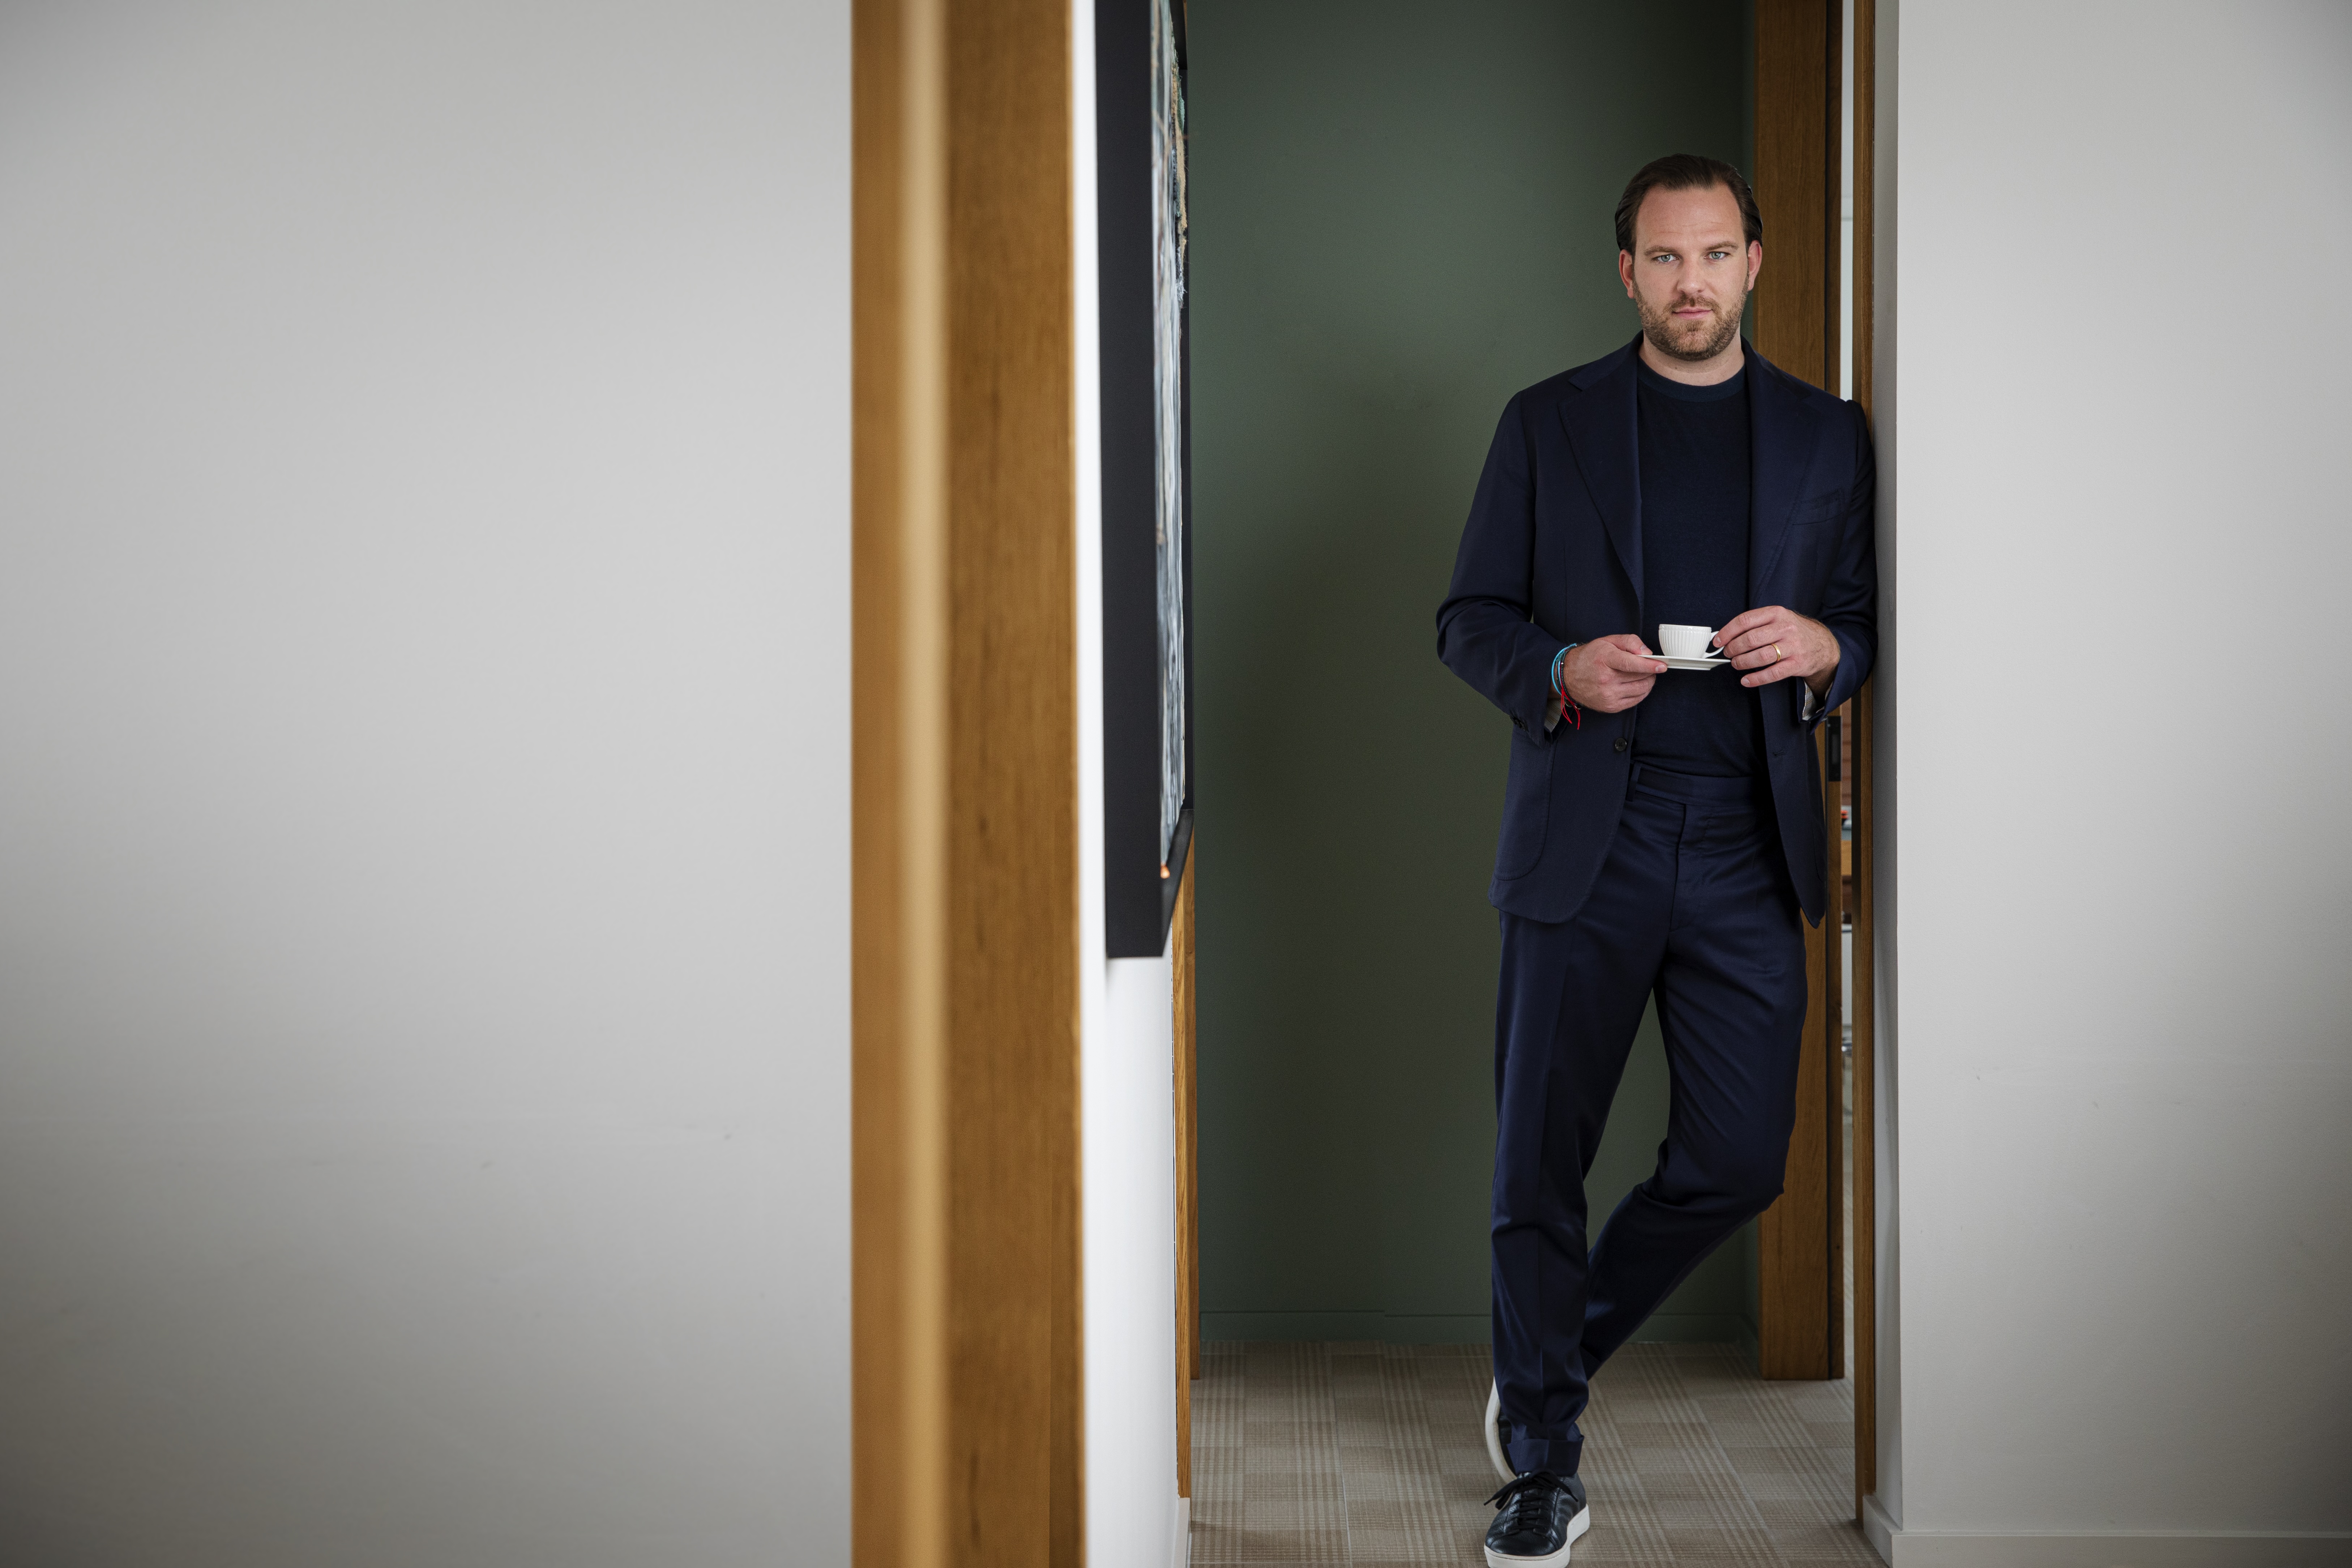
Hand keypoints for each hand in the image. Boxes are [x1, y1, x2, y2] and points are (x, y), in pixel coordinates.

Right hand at [1561, 634, 1668, 713]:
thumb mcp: (1608, 641)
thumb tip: (1647, 653)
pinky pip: (1636, 700)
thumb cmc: (1590, 657)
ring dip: (1648, 682)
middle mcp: (1606, 679)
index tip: (1662, 666)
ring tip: (1643, 675)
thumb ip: (1630, 642)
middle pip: (1640, 677)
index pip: (1632, 664)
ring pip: (1641, 689)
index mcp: (1605, 659)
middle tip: (1649, 666)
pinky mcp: (1610, 706)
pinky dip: (1641, 692)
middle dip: (1650, 671)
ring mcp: (1608, 695)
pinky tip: (1637, 685)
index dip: (1649, 665)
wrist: (1568, 676)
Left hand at [1715, 607, 1838, 693]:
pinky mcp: (1797, 663)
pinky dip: (1756, 679)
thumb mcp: (1778, 619)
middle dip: (1733, 648)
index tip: (1718, 641)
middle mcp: (1785, 628)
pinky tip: (1746, 680)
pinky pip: (1772, 673)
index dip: (1727, 632)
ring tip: (1736, 664)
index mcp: (1777, 613)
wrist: (1823, 644)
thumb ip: (1756, 624)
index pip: (1745, 620)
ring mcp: (1793, 646)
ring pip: (1760, 656)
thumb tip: (1727, 635)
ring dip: (1742, 662)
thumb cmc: (1794, 632)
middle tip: (1728, 653)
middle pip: (1751, 639)